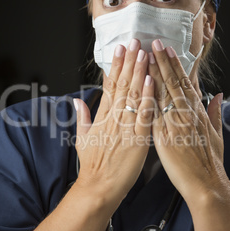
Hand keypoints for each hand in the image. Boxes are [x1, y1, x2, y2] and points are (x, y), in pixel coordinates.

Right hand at [74, 39, 153, 205]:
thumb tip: (77, 101)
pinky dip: (149, 98)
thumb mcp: (81, 139)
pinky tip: (152, 81)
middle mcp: (113, 119)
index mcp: (101, 117)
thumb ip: (82, 117)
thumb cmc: (92, 165)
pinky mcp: (138, 140)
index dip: (114, 66)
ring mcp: (126, 128)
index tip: (119, 50)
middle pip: (122, 86)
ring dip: (140, 73)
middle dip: (129, 62)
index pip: (109, 86)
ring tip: (144, 53)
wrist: (99, 188)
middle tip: (135, 42)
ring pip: (134, 96)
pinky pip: (145, 115)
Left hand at [149, 39, 224, 202]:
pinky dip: (148, 97)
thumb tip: (217, 95)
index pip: (186, 83)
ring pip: (163, 93)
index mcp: (198, 113)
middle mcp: (186, 115)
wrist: (206, 184)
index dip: (176, 66)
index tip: (168, 51)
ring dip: (154, 72)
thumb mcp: (217, 135)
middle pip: (173, 83)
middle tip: (154, 43)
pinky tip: (141, 84)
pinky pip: (154, 113)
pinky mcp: (164, 137)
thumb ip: (214, 113)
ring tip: (145, 55)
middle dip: (163, 62)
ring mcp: (175, 124)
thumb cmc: (210, 162)